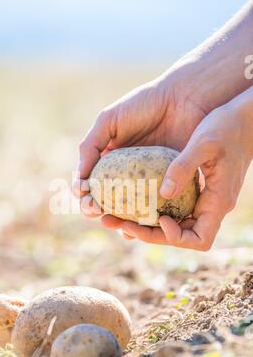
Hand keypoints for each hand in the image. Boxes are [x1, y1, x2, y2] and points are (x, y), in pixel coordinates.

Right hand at [74, 72, 206, 219]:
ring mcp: (148, 183)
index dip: (84, 196)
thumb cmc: (144, 105)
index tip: (86, 200)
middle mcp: (125, 175)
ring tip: (118, 224)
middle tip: (98, 212)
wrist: (185, 99)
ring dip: (120, 223)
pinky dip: (148, 221)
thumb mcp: (109, 120)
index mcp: (108, 161)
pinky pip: (156, 209)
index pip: (90, 185)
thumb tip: (79, 182)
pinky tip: (142, 225)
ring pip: (129, 211)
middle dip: (97, 212)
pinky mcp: (170, 187)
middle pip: (106, 202)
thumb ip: (90, 146)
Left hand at [118, 92, 252, 249]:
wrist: (244, 116)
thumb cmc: (228, 126)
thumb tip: (163, 193)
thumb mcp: (204, 143)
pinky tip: (132, 198)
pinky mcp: (197, 189)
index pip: (199, 240)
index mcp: (219, 201)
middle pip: (180, 235)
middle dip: (149, 234)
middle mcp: (211, 206)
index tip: (160, 219)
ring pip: (175, 223)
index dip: (176, 237)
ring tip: (116, 216)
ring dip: (147, 223)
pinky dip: (153, 207)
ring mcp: (205, 199)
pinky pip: (174, 206)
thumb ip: (184, 168)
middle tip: (118, 223)